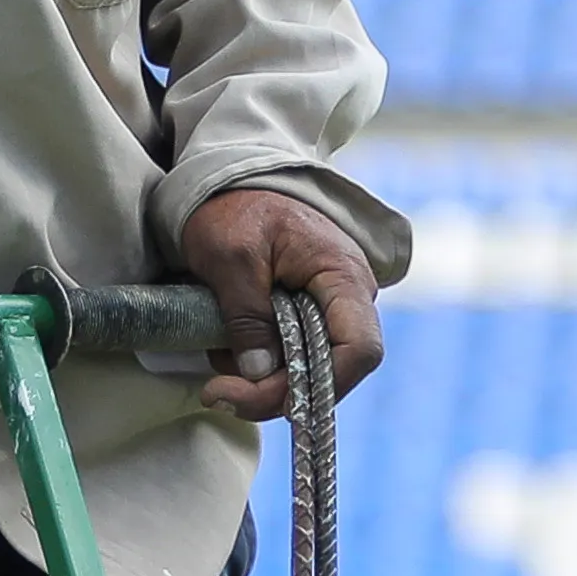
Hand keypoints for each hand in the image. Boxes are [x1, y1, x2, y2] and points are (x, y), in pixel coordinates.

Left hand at [177, 184, 380, 423]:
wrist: (229, 182)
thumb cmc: (235, 208)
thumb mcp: (231, 256)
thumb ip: (246, 315)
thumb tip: (258, 372)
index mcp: (342, 276)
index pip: (360, 349)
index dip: (320, 384)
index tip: (261, 393)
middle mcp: (347, 301)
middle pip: (331, 372)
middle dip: (274, 391)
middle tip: (217, 392)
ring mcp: (328, 312)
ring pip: (306, 371)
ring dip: (259, 379)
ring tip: (216, 352)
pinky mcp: (306, 321)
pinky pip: (290, 358)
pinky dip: (256, 363)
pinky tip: (225, 346)